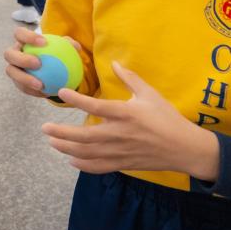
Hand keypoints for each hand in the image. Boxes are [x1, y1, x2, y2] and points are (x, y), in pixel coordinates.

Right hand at [4, 27, 83, 97]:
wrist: (51, 70)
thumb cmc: (56, 54)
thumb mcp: (64, 48)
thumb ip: (69, 46)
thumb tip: (76, 46)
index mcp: (22, 40)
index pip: (19, 33)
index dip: (28, 36)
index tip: (44, 42)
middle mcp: (13, 53)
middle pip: (9, 54)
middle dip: (22, 58)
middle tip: (38, 64)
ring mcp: (12, 68)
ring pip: (11, 72)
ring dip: (24, 78)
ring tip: (40, 84)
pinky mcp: (16, 82)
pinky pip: (21, 87)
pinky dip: (32, 90)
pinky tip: (44, 93)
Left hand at [44, 62, 220, 179]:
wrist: (185, 148)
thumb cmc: (168, 118)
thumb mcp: (150, 94)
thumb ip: (130, 78)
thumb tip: (114, 62)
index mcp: (126, 114)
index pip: (96, 107)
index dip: (77, 100)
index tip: (61, 92)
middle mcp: (120, 134)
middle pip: (84, 136)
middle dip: (61, 133)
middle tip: (45, 128)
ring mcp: (120, 151)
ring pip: (88, 153)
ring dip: (67, 148)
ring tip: (52, 141)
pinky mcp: (123, 164)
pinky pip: (99, 167)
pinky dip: (83, 165)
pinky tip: (71, 159)